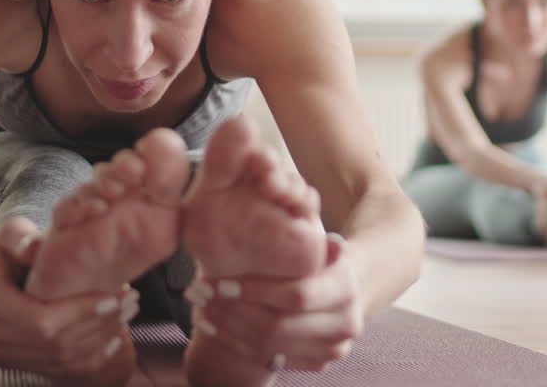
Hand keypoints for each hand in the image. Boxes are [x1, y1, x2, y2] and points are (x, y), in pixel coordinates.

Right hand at [0, 216, 138, 377]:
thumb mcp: (6, 233)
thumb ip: (20, 237)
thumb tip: (37, 248)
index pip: (42, 321)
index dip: (82, 313)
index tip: (115, 296)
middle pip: (54, 345)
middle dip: (98, 325)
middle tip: (130, 302)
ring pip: (60, 361)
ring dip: (100, 341)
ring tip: (126, 314)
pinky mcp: (13, 364)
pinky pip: (58, 370)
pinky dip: (89, 357)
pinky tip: (113, 338)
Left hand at [185, 232, 362, 371]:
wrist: (344, 283)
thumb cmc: (314, 252)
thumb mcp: (310, 232)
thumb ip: (295, 216)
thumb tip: (270, 184)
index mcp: (345, 283)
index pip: (295, 296)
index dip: (253, 292)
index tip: (218, 282)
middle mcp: (346, 321)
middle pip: (279, 328)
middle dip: (233, 314)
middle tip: (199, 297)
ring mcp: (335, 346)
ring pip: (271, 348)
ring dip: (230, 331)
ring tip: (201, 313)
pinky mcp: (320, 362)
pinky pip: (272, 361)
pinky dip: (240, 346)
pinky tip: (218, 329)